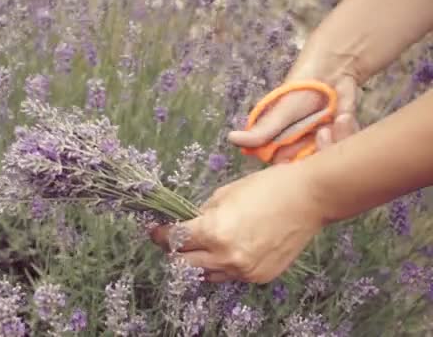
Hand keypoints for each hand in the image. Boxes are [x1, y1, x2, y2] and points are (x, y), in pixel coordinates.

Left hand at [150, 162, 327, 283]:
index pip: (174, 240)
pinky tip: (230, 249)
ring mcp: (244, 271)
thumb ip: (203, 215)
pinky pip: (230, 276)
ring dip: (199, 260)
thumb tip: (190, 225)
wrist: (309, 198)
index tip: (156, 231)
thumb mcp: (225, 194)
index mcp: (213, 232)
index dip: (160, 235)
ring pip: (206, 274)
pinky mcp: (259, 277)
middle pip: (184, 263)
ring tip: (203, 244)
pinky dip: (224, 265)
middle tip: (174, 239)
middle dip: (175, 250)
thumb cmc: (267, 188)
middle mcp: (226, 257)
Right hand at [229, 74, 361, 163]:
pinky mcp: (340, 140)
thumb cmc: (298, 91)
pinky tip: (342, 116)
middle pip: (311, 169)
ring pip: (331, 160)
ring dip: (336, 139)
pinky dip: (347, 132)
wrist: (330, 72)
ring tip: (332, 119)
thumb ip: (260, 132)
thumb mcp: (279, 113)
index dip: (297, 166)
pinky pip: (346, 148)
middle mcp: (299, 153)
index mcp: (279, 150)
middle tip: (321, 131)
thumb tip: (231, 139)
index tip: (303, 152)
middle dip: (321, 152)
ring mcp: (321, 147)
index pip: (286, 172)